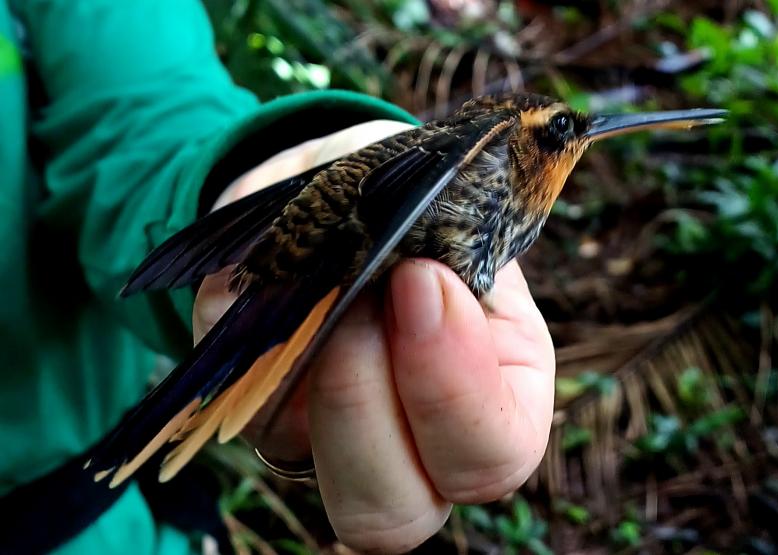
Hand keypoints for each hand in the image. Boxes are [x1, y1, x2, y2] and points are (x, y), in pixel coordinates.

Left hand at [193, 121, 555, 553]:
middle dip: (365, 403)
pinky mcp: (268, 423)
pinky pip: (246, 417)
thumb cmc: (421, 198)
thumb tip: (416, 281)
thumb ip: (446, 237)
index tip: (421, 279)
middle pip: (394, 513)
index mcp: (499, 396)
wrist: (352, 188)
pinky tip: (276, 290)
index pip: (493, 452)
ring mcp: (338, 446)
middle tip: (360, 301)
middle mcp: (420, 446)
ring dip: (307, 387)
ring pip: (312, 484)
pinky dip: (256, 354)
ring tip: (317, 294)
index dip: (452, 386)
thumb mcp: (452, 205)